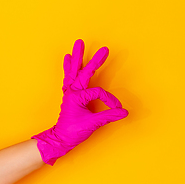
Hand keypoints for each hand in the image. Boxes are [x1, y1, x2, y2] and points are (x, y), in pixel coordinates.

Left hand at [31, 39, 127, 165]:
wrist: (61, 139)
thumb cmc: (73, 131)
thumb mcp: (93, 123)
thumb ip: (109, 116)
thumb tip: (124, 112)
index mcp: (77, 96)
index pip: (98, 92)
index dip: (109, 100)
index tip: (117, 108)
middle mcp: (72, 91)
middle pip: (84, 71)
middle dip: (95, 60)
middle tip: (104, 49)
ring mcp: (70, 92)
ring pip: (74, 70)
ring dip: (78, 57)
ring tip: (78, 44)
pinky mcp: (70, 95)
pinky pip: (69, 77)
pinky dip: (69, 67)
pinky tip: (68, 59)